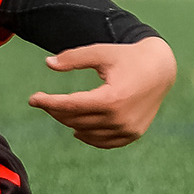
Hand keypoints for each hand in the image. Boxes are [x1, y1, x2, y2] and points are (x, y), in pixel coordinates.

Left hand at [27, 37, 175, 149]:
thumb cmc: (127, 57)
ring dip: (69, 122)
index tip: (32, 98)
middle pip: (76, 120)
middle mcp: (120, 118)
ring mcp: (128, 129)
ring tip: (57, 111)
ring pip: (87, 132)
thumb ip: (73, 58)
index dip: (48, 102)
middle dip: (55, 110)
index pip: (70, 106)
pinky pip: (104, 141)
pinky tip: (77, 129)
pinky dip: (88, 136)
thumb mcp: (100, 52)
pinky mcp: (133, 134)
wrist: (161, 69)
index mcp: (111, 98)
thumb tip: (48, 63)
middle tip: (43, 101)